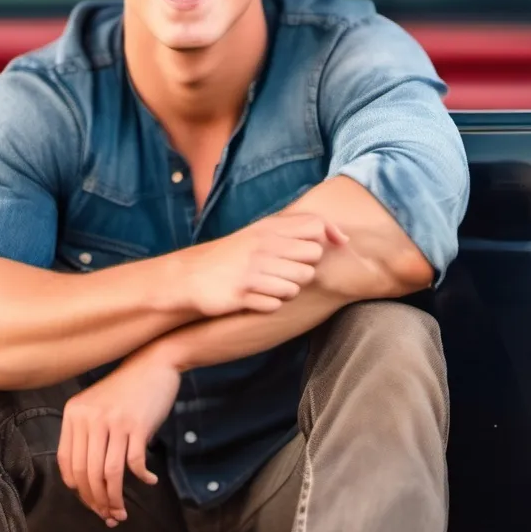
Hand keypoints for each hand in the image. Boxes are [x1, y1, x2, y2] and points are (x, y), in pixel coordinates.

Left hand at [57, 348, 179, 525]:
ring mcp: (113, 421)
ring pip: (109, 474)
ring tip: (123, 511)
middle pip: (87, 474)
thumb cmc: (126, 390)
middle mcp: (90, 418)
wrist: (154, 363)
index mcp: (74, 414)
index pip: (67, 464)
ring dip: (116, 499)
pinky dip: (141, 478)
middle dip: (97, 501)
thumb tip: (89, 484)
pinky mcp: (136, 425)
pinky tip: (148, 481)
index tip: (91, 503)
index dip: (79, 491)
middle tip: (109, 515)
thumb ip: (88, 436)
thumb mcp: (97, 406)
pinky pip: (134, 463)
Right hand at [181, 211, 347, 316]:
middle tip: (286, 271)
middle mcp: (262, 246)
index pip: (316, 227)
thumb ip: (294, 231)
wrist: (191, 276)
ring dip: (288, 290)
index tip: (326, 249)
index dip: (327, 239)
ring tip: (269, 286)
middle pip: (313, 258)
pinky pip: (276, 304)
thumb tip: (339, 237)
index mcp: (267, 228)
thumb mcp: (259, 233)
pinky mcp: (243, 293)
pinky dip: (270, 304)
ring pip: (297, 285)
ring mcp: (253, 270)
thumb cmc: (232, 256)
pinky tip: (256, 298)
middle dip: (305, 268)